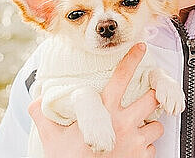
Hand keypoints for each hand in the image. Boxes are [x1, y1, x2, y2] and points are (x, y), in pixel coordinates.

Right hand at [28, 43, 163, 157]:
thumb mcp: (51, 136)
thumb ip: (43, 114)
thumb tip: (37, 100)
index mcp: (104, 112)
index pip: (121, 78)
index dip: (132, 59)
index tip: (141, 47)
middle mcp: (124, 123)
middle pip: (152, 98)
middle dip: (156, 94)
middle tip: (151, 94)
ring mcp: (136, 141)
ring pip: (157, 124)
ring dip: (151, 125)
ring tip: (138, 129)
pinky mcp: (143, 157)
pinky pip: (153, 147)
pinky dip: (147, 147)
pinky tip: (133, 149)